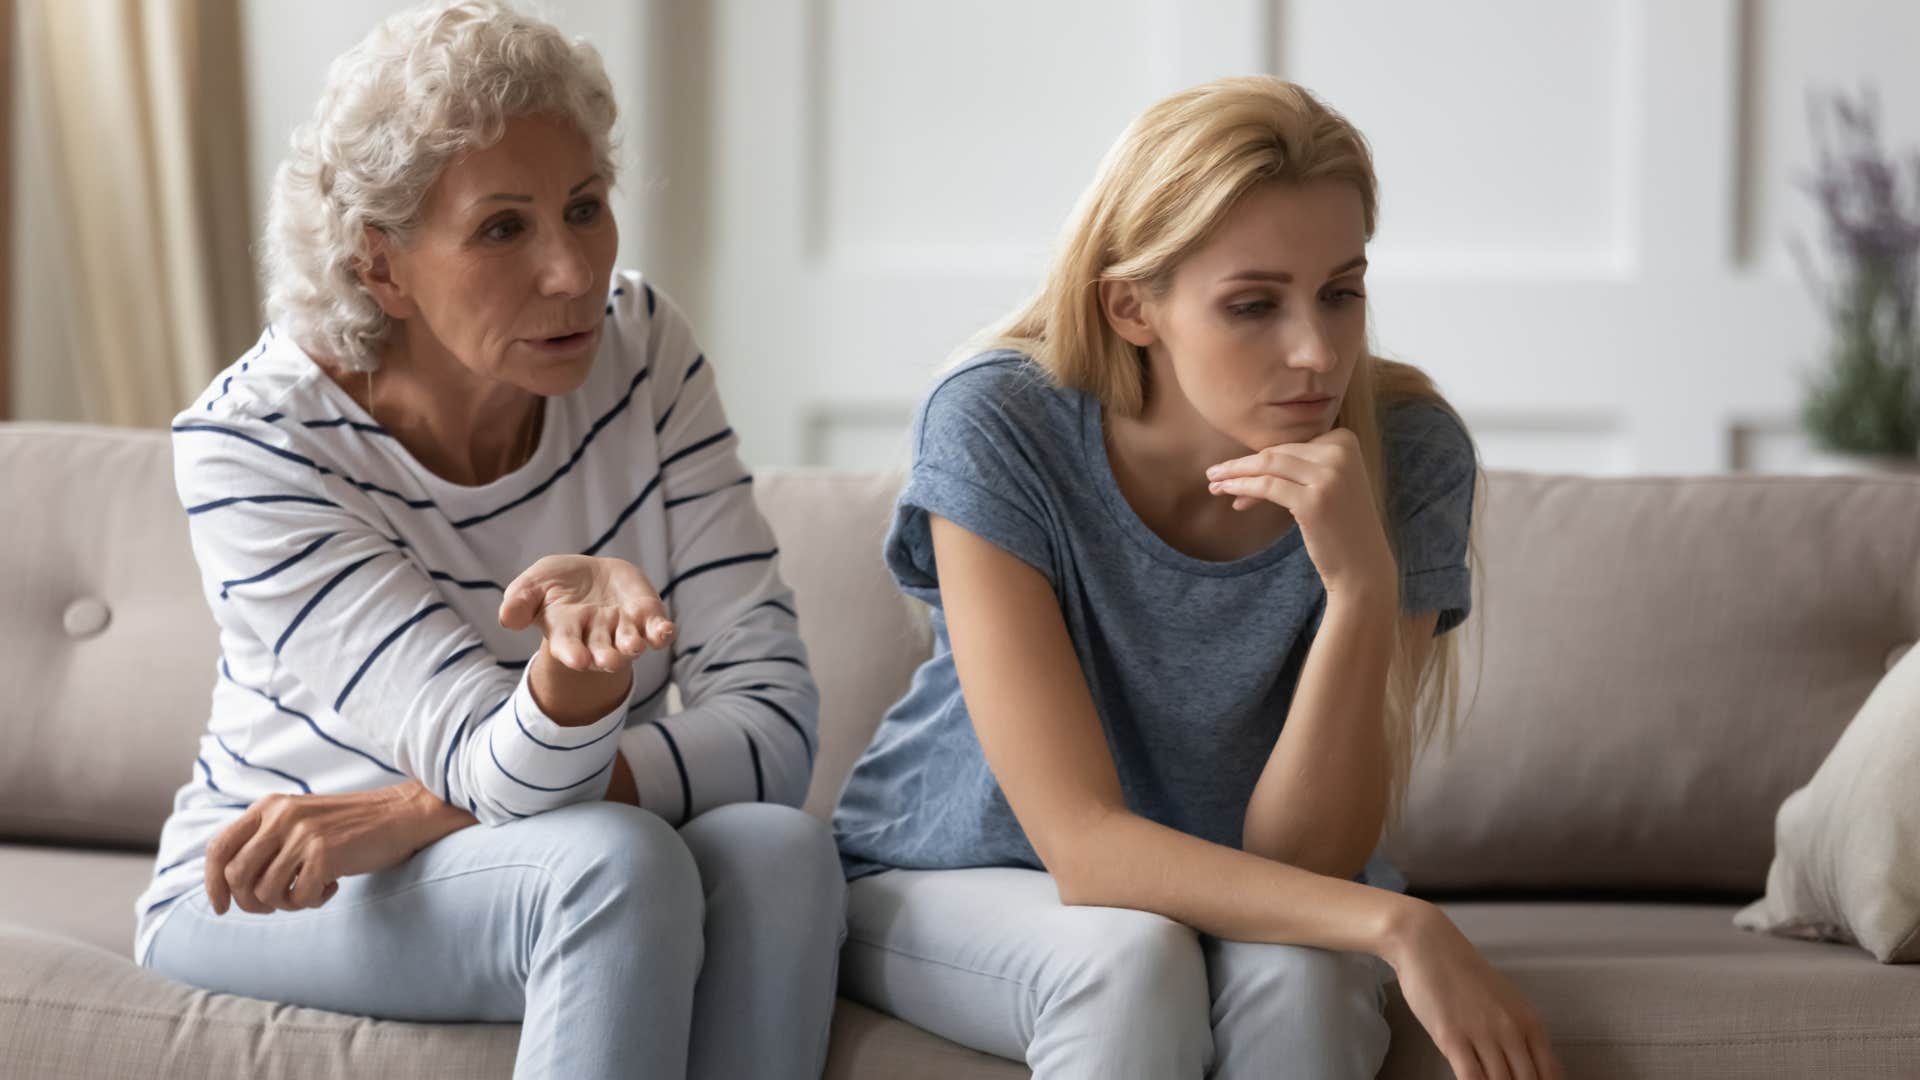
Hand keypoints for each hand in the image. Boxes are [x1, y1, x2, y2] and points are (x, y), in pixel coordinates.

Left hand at [203, 781, 472, 915]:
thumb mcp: (300, 819)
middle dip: (250, 902)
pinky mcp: (325, 853)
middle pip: (236, 876)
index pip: (219, 848)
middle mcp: (281, 817)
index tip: (221, 907)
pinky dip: (311, 902)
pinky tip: (331, 887)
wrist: (402, 815)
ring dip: (285, 903)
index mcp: (269, 806)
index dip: (212, 883)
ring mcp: (303, 834)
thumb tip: (229, 884)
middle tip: (275, 905)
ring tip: (308, 891)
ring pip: (265, 893)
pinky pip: (297, 899)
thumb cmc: (350, 825)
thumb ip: (266, 839)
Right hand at [499, 555, 675, 672]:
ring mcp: (624, 628)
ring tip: (634, 646)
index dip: (573, 654)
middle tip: (608, 662)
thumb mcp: (533, 584)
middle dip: (605, 657)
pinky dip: (662, 633)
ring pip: (630, 642)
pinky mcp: (646, 616)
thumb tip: (506, 617)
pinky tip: (666, 631)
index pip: (568, 647)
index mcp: (567, 632)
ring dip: (633, 645)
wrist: (590, 576)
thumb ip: (520, 601)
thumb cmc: (556, 584)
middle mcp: (597, 636)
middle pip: (601, 652)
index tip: (579, 661)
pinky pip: (656, 630)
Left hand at [1205, 427, 1395, 600]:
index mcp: (1345, 441)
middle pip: (1277, 453)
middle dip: (1241, 465)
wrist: (1362, 565)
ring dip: (1234, 474)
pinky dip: (1241, 488)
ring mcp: (1329, 476)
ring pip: (1267, 466)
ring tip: (1213, 484)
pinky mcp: (1313, 500)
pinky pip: (1266, 486)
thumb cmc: (1339, 525)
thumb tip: (1248, 461)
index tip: (1237, 475)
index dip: (1260, 460)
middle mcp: (1340, 453)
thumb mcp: (1325, 484)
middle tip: (1213, 474)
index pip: (1290, 445)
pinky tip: (1227, 494)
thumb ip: (1298, 466)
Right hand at [1384, 901, 1562, 1079]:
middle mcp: (1511, 1030)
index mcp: (1529, 1021)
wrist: (1428, 944)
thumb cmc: (1461, 971)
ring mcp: (1482, 1034)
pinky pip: (1471, 1077)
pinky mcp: (1452, 1037)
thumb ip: (1516, 1032)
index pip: (1550, 1073)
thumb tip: (1521, 1065)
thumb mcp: (1503, 1001)